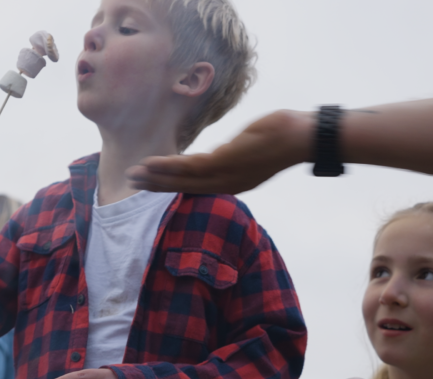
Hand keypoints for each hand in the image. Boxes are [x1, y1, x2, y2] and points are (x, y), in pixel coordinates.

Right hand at [125, 110, 312, 194]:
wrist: (300, 139)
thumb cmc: (280, 139)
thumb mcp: (250, 150)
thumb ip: (230, 154)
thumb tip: (218, 152)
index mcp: (232, 183)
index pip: (195, 186)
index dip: (170, 184)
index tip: (151, 183)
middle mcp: (225, 184)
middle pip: (183, 186)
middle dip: (156, 185)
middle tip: (132, 183)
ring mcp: (224, 175)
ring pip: (182, 178)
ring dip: (156, 176)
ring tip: (135, 174)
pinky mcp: (224, 162)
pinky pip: (189, 167)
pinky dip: (168, 166)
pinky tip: (152, 163)